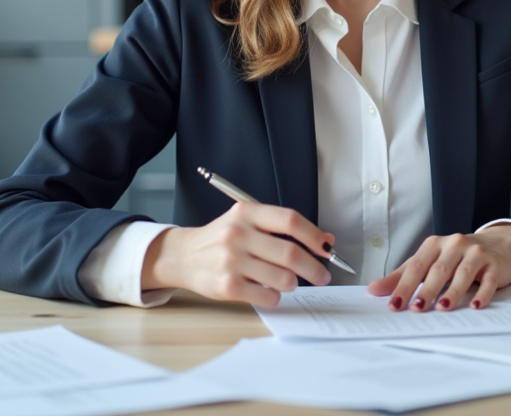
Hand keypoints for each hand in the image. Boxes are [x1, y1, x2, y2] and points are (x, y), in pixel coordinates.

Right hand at [141, 202, 333, 307]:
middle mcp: (238, 234)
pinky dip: (275, 297)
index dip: (314, 236)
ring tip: (290, 283)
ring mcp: (231, 261)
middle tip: (322, 276)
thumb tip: (325, 240)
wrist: (183, 256)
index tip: (327, 249)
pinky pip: (266, 296)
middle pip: (290, 253)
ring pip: (282, 278)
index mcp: (247, 213)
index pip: (290, 221)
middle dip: (314, 268)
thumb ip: (282, 228)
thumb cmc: (222, 239)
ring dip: (293, 283)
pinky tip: (271, 292)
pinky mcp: (227, 286)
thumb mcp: (247, 223)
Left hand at [366, 225, 510, 311]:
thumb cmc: (457, 256)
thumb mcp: (430, 261)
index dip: (404, 285)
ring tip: (442, 308)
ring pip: (462, 274)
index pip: (416, 266)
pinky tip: (475, 306)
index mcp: (434, 245)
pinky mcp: (494, 264)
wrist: (497, 244)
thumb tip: (374, 290)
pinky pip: (487, 280)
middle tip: (417, 309)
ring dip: (452, 292)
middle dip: (427, 290)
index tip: (395, 304)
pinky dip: (481, 293)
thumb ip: (403, 276)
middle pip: (438, 270)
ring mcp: (475, 253)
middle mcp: (454, 245)